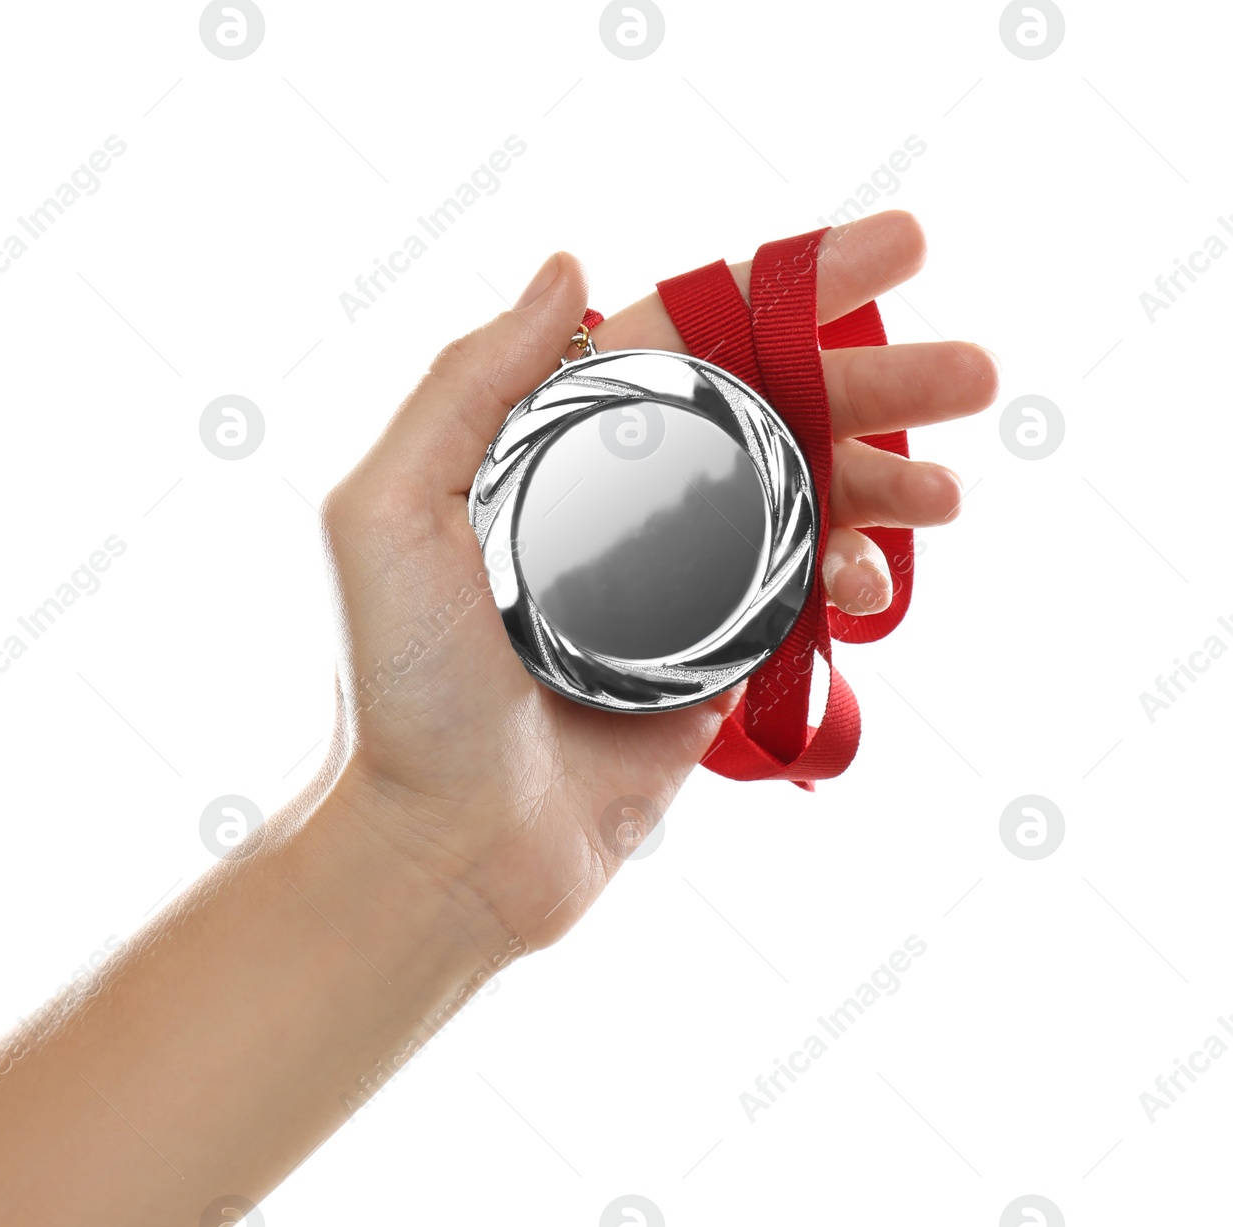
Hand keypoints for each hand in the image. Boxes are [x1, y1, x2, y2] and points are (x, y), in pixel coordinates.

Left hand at [320, 211, 995, 949]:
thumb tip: (566, 266)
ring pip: (802, 496)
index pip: (684, 335)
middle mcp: (616, 498)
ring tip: (947, 490)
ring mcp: (674, 577)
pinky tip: (878, 578)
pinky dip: (852, 574)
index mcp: (548, 445)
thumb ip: (467, 386)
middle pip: (766, 408)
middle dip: (872, 379)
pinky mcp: (715, 656)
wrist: (449, 848)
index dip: (787, 286)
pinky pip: (804, 593)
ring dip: (886, 479)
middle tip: (969, 372)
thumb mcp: (390, 516)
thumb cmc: (402, 688)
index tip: (897, 246)